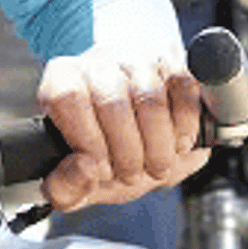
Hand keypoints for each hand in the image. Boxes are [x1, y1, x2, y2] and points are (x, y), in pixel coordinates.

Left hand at [35, 48, 209, 211]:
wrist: (137, 140)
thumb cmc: (102, 155)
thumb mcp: (76, 182)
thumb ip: (66, 187)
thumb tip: (84, 168)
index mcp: (62, 82)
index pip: (68, 96)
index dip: (88, 140)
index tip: (102, 168)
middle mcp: (98, 65)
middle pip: (112, 101)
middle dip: (128, 152)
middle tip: (132, 175)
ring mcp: (137, 61)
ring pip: (150, 96)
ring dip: (158, 145)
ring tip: (156, 166)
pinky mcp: (173, 65)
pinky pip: (183, 87)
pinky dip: (186, 125)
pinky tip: (178, 145)